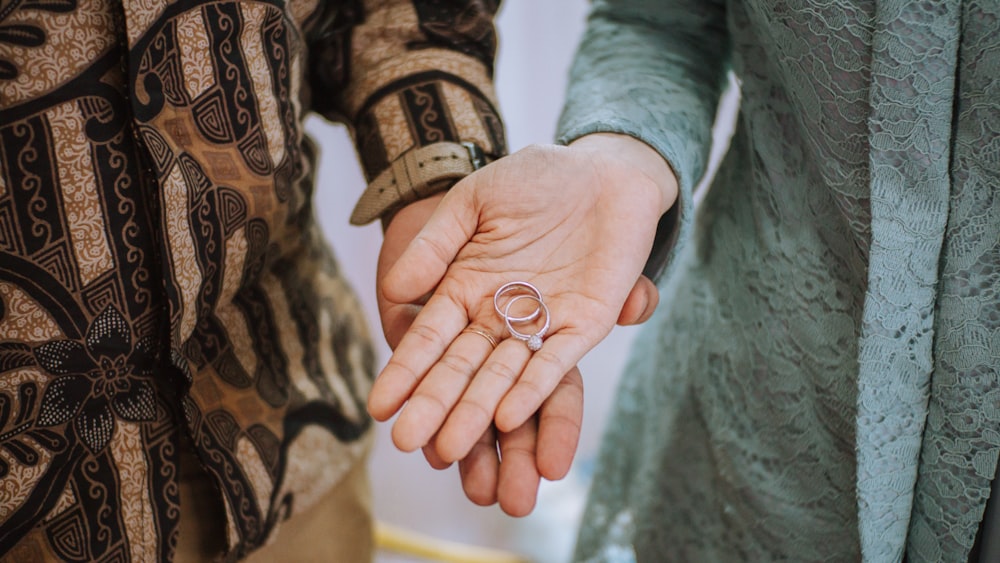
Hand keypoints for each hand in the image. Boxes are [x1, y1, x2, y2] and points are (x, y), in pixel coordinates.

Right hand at [376, 194, 585, 515]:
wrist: (601, 170)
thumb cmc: (534, 179)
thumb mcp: (473, 203)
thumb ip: (436, 244)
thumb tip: (396, 288)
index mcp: (466, 288)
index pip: (430, 339)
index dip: (406, 371)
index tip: (380, 406)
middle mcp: (499, 315)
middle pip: (463, 368)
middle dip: (436, 405)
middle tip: (407, 443)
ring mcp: (542, 323)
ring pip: (504, 375)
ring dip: (478, 411)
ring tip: (452, 449)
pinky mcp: (585, 323)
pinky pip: (556, 361)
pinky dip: (534, 387)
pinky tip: (510, 417)